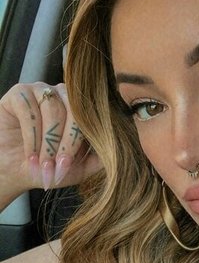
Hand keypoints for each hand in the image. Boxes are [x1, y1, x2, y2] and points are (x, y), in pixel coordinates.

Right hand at [0, 82, 101, 204]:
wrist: (13, 172)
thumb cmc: (48, 168)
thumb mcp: (78, 169)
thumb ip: (99, 159)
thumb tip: (121, 150)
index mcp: (83, 110)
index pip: (93, 117)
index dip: (83, 142)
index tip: (71, 165)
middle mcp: (65, 95)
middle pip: (75, 110)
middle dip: (67, 143)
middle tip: (57, 166)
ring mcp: (43, 90)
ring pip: (53, 110)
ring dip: (47, 142)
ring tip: (42, 165)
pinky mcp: (20, 93)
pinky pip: (30, 109)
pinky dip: (31, 136)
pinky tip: (29, 155)